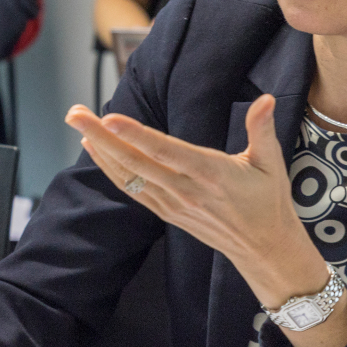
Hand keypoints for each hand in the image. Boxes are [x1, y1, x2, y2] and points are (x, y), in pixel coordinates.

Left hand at [63, 97, 316, 300]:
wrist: (263, 248)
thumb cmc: (268, 201)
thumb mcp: (271, 163)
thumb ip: (263, 129)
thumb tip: (267, 98)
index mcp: (212, 174)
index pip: (166, 151)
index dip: (136, 135)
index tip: (109, 118)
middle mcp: (186, 189)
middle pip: (135, 161)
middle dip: (101, 136)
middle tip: (74, 113)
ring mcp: (172, 203)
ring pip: (128, 175)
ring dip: (99, 149)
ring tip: (76, 122)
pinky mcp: (165, 212)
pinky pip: (131, 188)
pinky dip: (110, 169)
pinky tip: (94, 149)